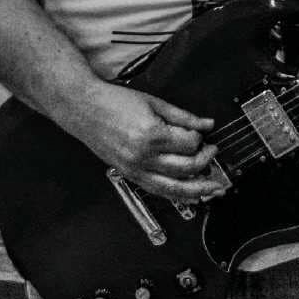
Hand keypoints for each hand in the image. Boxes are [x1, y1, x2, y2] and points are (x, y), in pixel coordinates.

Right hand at [71, 82, 226, 201]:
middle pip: (186, 168)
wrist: (84, 108)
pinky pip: (157, 191)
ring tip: (213, 188)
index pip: (190, 143)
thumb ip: (184, 116)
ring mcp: (135, 169)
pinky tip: (191, 196)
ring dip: (198, 190)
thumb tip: (206, 124)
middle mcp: (143, 156)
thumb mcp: (155, 103)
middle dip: (206, 162)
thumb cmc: (114, 103)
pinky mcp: (129, 175)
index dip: (201, 138)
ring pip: (173, 188)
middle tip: (213, 152)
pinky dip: (176, 196)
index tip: (204, 133)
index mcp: (151, 135)